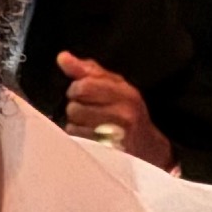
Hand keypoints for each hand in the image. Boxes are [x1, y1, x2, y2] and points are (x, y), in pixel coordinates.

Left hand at [57, 53, 173, 169]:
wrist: (148, 147)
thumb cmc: (127, 111)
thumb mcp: (114, 86)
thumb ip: (87, 71)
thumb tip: (62, 57)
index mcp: (125, 94)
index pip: (85, 86)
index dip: (76, 89)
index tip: (81, 93)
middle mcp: (124, 114)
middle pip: (74, 107)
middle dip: (75, 108)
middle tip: (87, 112)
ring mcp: (117, 136)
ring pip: (73, 126)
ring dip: (76, 126)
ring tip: (90, 126)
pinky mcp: (108, 153)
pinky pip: (78, 142)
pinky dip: (79, 139)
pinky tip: (91, 138)